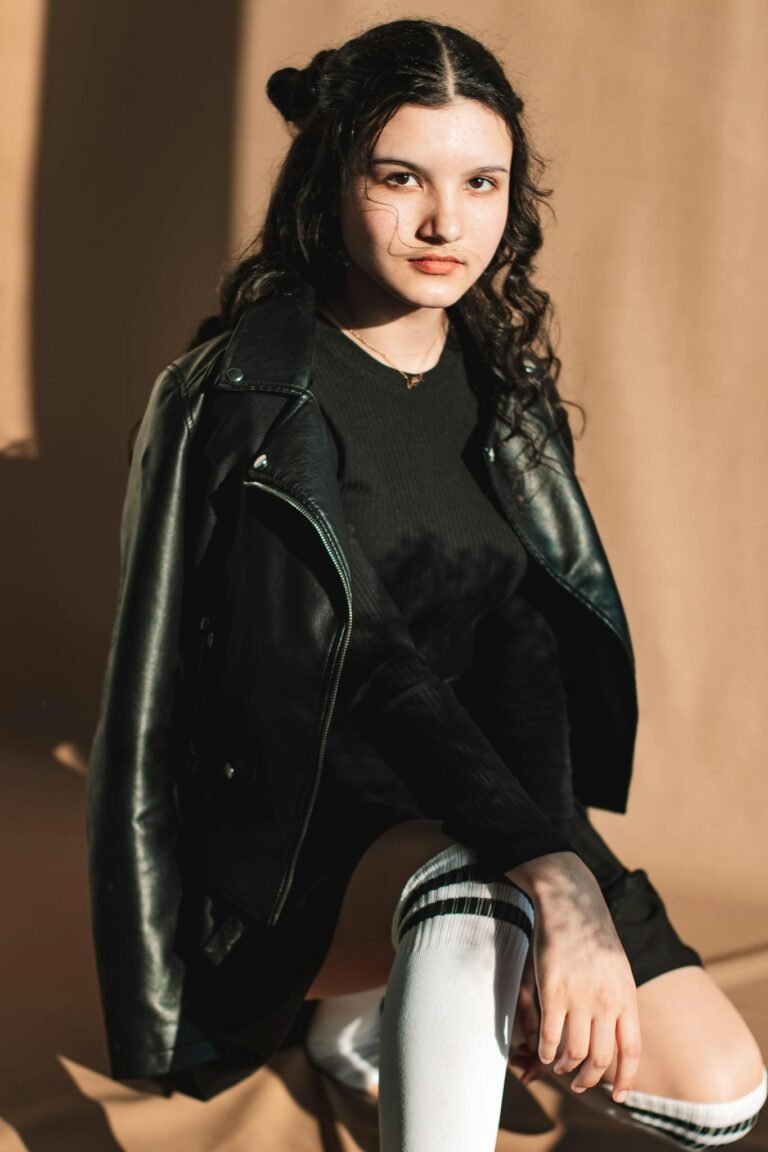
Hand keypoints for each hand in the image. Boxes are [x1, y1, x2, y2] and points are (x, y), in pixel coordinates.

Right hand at [506, 851, 640, 1102]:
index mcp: (626, 996)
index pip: (630, 1051)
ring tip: (558, 1065)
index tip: (618, 1096)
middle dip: (589, 1079)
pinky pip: (550, 1036)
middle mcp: (606, 1001)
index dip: (625, 1079)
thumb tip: (616, 1035)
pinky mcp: (552, 990)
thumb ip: (618, 1001)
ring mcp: (579, 997)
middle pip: (600, 1058)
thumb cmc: (592, 933)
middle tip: (578, 1082)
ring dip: (565, 1067)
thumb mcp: (618, 968)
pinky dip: (546, 1051)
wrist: (570, 901)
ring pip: (574, 1053)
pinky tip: (542, 1052)